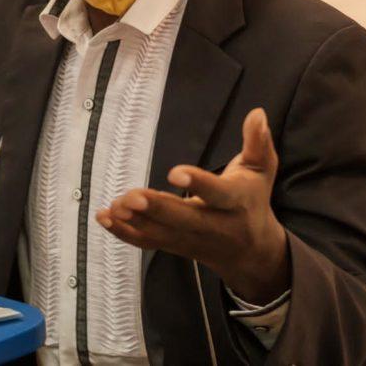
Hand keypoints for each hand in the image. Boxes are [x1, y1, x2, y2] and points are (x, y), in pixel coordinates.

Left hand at [96, 107, 289, 303]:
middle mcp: (214, 226)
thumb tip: (257, 113)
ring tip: (115, 206)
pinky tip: (104, 218)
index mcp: (235, 202)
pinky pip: (148, 243)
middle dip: (157, 209)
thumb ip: (258, 142)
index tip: (174, 173)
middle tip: (132, 196)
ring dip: (135, 222)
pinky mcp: (174, 247)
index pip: (218, 194)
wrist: (252, 252)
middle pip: (184, 220)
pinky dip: (124, 233)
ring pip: (162, 234)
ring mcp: (191, 240)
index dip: (198, 184)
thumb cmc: (253, 200)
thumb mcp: (262, 170)